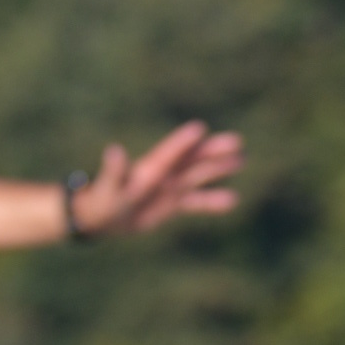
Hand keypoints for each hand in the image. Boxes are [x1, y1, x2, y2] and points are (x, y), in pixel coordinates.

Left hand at [70, 124, 243, 235]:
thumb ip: (114, 171)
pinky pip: (196, 201)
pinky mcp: (172, 203)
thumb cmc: (102, 201)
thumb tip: (114, 150)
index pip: (170, 153)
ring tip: (242, 160)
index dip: (183, 142)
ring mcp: (170, 187)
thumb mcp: (108, 188)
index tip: (200, 129)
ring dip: (219, 168)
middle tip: (237, 141)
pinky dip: (213, 201)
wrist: (102, 215)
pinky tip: (233, 199)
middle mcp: (164, 174)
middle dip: (213, 151)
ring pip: (198, 175)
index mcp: (150, 169)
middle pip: (192, 159)